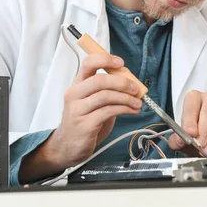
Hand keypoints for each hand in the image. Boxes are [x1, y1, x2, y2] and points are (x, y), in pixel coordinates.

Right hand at [19, 53, 141, 182]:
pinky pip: (108, 111)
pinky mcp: (84, 125)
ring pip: (106, 96)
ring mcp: (77, 110)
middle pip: (100, 81)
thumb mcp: (94, 101)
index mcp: (77, 84)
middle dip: (122, 83)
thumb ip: (107, 90)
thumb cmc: (84, 121)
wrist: (68, 146)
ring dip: (127, 98)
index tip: (121, 62)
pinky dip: (125, 109)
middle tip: (136, 88)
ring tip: (137, 103)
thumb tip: (131, 82)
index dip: (105, 60)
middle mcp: (74, 94)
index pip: (88, 63)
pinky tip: (132, 111)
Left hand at [168, 90, 206, 157]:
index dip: (190, 118)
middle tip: (199, 145)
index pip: (192, 101)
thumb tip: (179, 140)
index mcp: (195, 98)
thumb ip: (177, 140)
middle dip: (203, 130)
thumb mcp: (184, 140)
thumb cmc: (198, 138)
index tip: (189, 133)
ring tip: (206, 151)